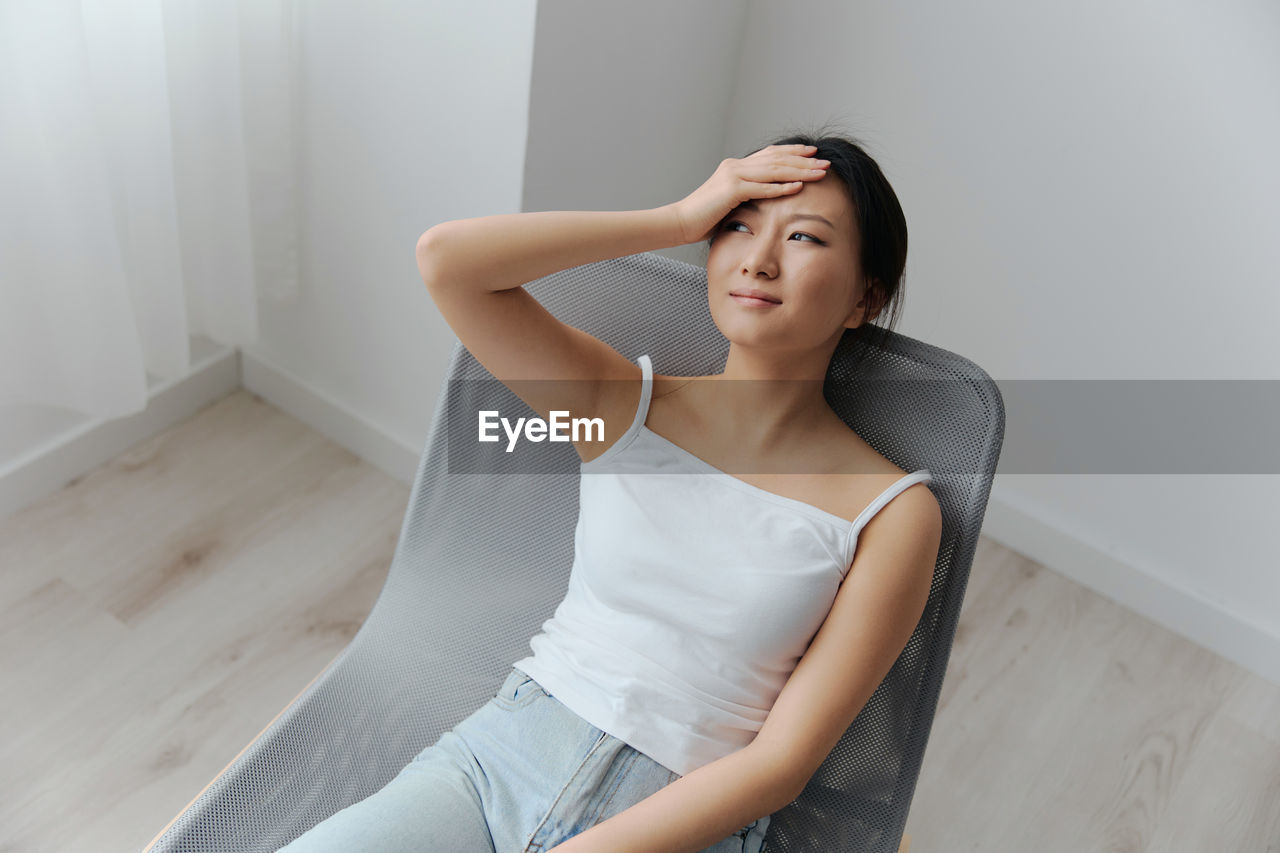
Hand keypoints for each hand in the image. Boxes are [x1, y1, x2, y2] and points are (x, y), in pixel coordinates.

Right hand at [671, 143, 829, 244]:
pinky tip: (799, 186)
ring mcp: (733, 176)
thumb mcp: (728, 202)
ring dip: (799, 170)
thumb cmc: (703, 218)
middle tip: (824, 162)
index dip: (793, 152)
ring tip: (820, 172)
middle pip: (776, 159)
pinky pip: (762, 188)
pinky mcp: (731, 190)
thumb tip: (765, 200)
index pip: (770, 154)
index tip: (812, 153)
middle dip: (803, 160)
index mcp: (735, 166)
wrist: (680, 222)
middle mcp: (735, 166)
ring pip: (773, 170)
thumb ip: (746, 195)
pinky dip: (782, 187)